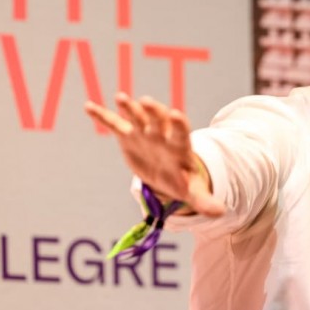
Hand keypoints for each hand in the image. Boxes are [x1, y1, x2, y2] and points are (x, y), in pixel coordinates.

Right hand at [84, 93, 224, 216]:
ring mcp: (144, 132)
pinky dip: (102, 115)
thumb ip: (204, 200)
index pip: (180, 132)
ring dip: (129, 107)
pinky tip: (88, 106)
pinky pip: (114, 124)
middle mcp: (162, 135)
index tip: (175, 115)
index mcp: (179, 146)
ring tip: (120, 98)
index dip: (178, 124)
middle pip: (158, 120)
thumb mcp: (192, 190)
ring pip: (137, 117)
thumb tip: (221, 212)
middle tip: (146, 102)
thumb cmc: (182, 180)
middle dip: (153, 112)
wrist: (168, 174)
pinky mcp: (128, 136)